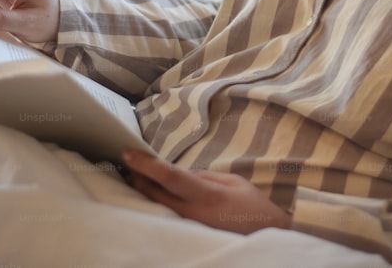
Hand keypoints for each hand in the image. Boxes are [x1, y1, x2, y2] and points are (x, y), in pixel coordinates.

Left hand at [121, 151, 291, 233]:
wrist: (266, 236)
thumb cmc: (253, 207)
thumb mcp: (232, 181)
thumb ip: (203, 175)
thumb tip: (178, 172)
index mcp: (207, 194)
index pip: (169, 176)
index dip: (146, 165)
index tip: (128, 154)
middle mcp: (193, 213)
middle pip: (154, 194)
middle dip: (137, 178)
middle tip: (125, 164)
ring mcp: (189, 228)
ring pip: (155, 208)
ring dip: (142, 192)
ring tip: (131, 178)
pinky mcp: (188, 236)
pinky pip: (166, 218)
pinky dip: (154, 205)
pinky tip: (148, 197)